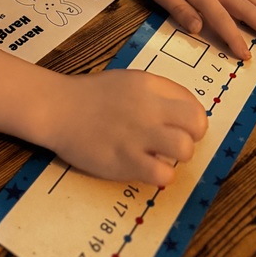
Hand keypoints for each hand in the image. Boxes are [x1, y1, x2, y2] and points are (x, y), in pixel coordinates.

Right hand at [46, 70, 206, 186]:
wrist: (58, 108)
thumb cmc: (92, 95)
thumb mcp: (128, 81)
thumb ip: (156, 93)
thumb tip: (183, 114)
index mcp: (149, 85)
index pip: (193, 102)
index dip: (191, 118)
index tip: (178, 126)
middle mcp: (148, 107)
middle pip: (197, 124)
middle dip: (192, 136)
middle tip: (174, 142)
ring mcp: (137, 135)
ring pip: (184, 149)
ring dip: (178, 157)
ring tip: (162, 157)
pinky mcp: (125, 161)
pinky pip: (162, 174)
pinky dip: (161, 176)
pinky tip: (147, 169)